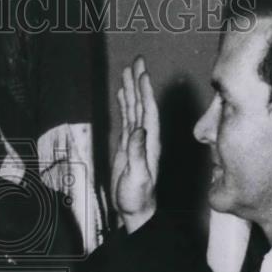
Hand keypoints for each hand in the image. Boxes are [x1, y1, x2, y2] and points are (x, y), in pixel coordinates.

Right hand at [111, 56, 160, 232]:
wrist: (134, 210)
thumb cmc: (137, 197)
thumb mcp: (137, 175)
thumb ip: (137, 153)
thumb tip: (138, 130)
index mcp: (150, 142)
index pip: (148, 111)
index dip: (145, 92)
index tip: (142, 73)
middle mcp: (146, 137)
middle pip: (142, 104)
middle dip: (139, 83)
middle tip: (136, 61)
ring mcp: (137, 140)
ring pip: (134, 108)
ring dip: (131, 89)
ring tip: (128, 70)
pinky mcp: (128, 145)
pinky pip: (127, 118)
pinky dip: (125, 104)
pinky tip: (122, 94)